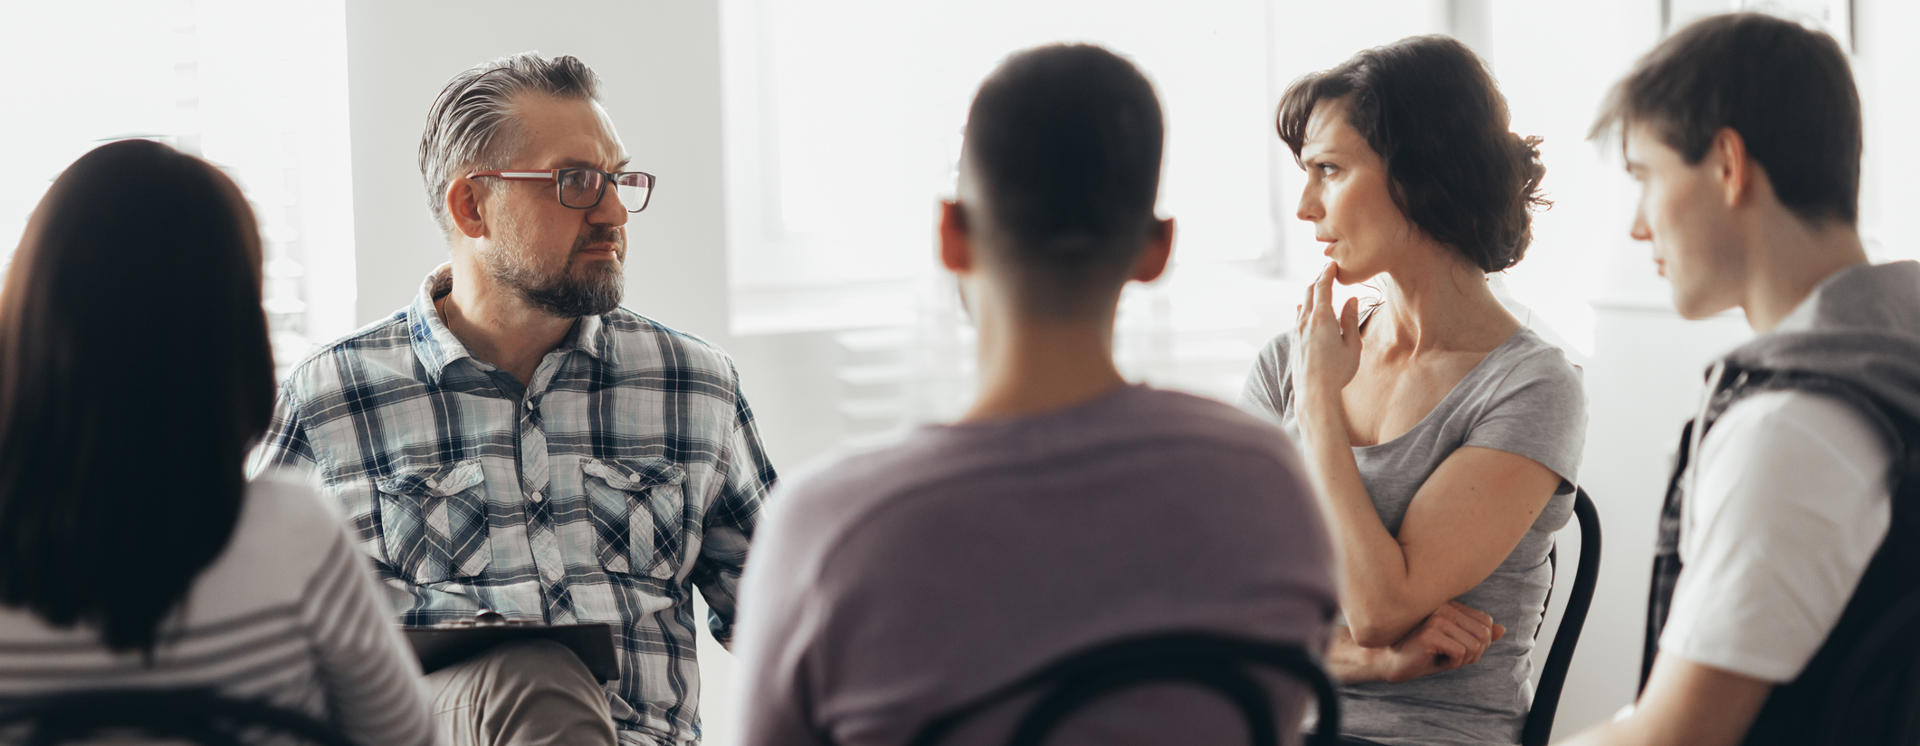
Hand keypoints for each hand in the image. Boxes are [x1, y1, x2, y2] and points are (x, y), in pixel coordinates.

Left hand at [1290, 263, 1361, 407]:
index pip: (1322, 287)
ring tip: (1320, 287)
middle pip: (1309, 291)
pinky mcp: (1294, 341)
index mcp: (1321, 318)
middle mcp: (1305, 321)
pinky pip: (1298, 317)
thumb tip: (1351, 300)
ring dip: (1311, 293)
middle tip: (1327, 271)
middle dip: (1318, 279)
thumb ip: (1350, 320)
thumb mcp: (1352, 345)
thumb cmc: (1337, 371)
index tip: (1332, 264)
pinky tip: (1306, 309)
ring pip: (1302, 304)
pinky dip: (1305, 307)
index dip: (1327, 273)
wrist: (1313, 393)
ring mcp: (1297, 331)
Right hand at [1374, 601, 1505, 683]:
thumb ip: (1477, 636)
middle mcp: (1443, 606)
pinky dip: (1451, 664)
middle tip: (1450, 656)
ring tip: (1439, 656)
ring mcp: (1436, 618)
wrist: (1387, 661)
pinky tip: (1432, 659)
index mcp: (1449, 604)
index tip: (1457, 648)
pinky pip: (1460, 654)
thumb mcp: (1454, 644)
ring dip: (1461, 660)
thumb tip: (1502, 630)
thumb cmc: (1421, 653)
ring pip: (1474, 646)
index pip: (1486, 623)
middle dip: (1473, 653)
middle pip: (1484, 635)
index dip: (1479, 643)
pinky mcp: (1430, 633)